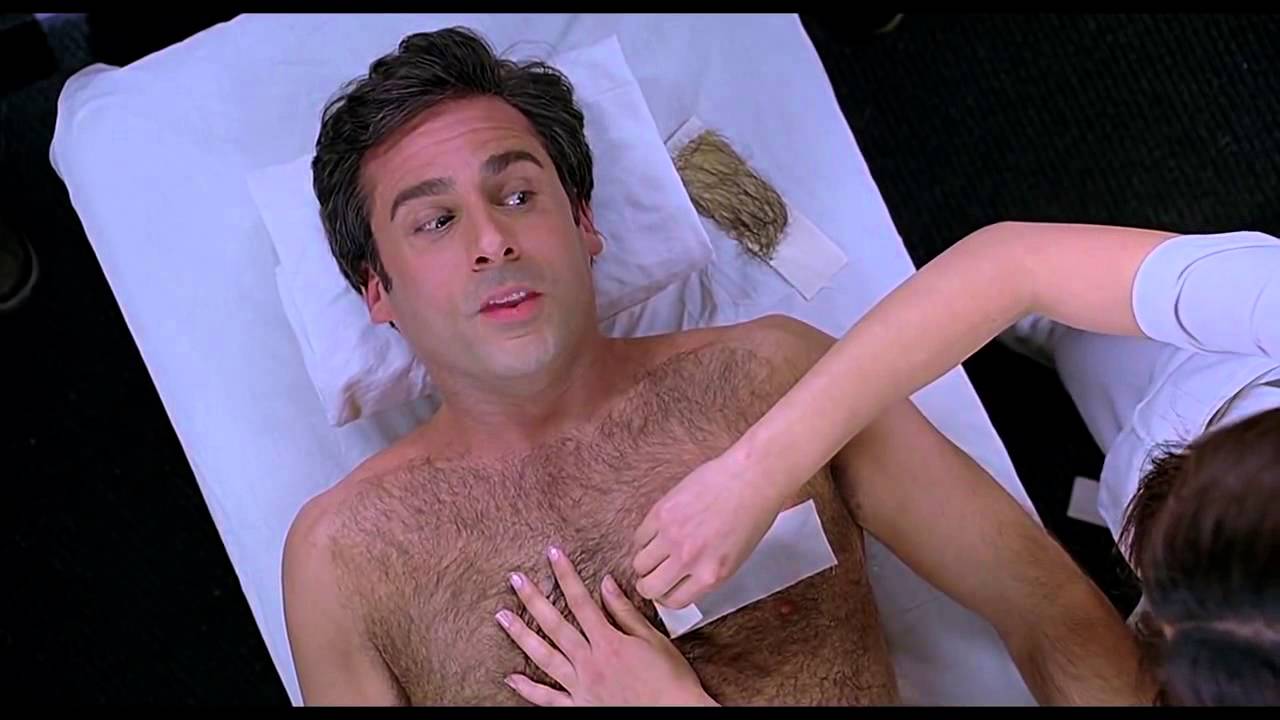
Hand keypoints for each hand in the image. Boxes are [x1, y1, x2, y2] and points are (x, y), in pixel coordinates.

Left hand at [496, 546, 715, 706]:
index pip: (581, 601)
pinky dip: (528, 689)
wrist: (676, 716)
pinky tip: (511, 678)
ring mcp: (581, 686)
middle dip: (533, 599)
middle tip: (515, 580)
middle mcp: (590, 662)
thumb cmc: (670, 681)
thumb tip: (606, 584)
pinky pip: (547, 699)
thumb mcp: (653, 640)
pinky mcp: (580, 707)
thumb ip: (625, 612)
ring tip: (502, 617)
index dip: (565, 575)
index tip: (553, 555)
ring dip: (521, 635)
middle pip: (555, 625)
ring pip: (544, 657)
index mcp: (609, 642)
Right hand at [632, 449, 788, 609]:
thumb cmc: (751, 516)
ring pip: (639, 563)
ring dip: (645, 562)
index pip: (674, 601)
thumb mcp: (734, 559)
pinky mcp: (661, 512)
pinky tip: (657, 532)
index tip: (663, 590)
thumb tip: (681, 582)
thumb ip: (705, 574)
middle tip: (651, 576)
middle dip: (648, 585)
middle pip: (649, 587)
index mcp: (710, 576)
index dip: (665, 598)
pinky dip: (645, 538)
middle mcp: (688, 560)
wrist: (751, 479)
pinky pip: (640, 536)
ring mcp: (672, 536)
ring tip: (654, 553)